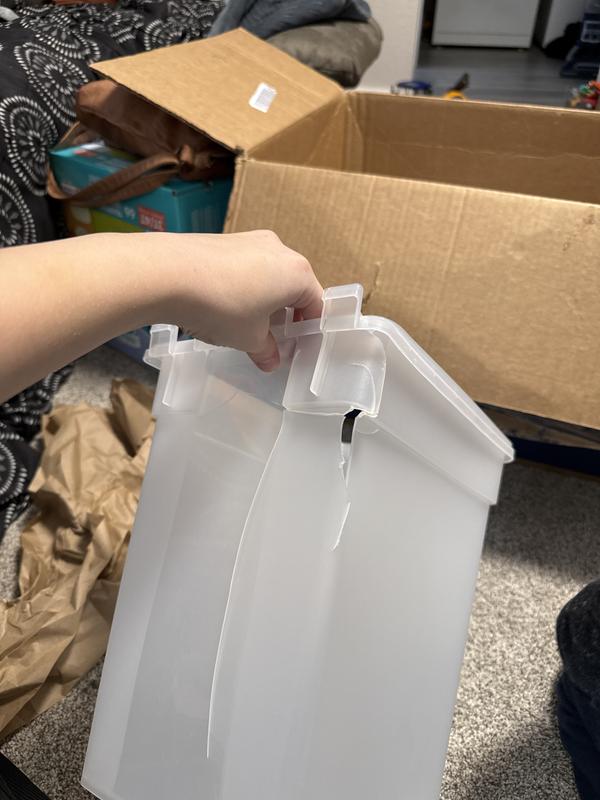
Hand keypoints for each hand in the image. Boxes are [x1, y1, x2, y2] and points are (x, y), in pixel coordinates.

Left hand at [163, 230, 322, 370]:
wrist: (168, 273)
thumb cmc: (221, 305)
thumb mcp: (249, 338)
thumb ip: (266, 350)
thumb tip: (271, 360)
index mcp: (297, 273)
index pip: (316, 303)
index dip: (308, 329)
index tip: (296, 346)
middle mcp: (279, 250)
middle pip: (292, 287)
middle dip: (284, 315)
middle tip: (270, 339)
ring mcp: (250, 240)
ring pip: (267, 275)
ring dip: (262, 301)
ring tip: (242, 324)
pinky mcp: (225, 240)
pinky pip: (244, 267)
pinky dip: (241, 287)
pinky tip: (221, 306)